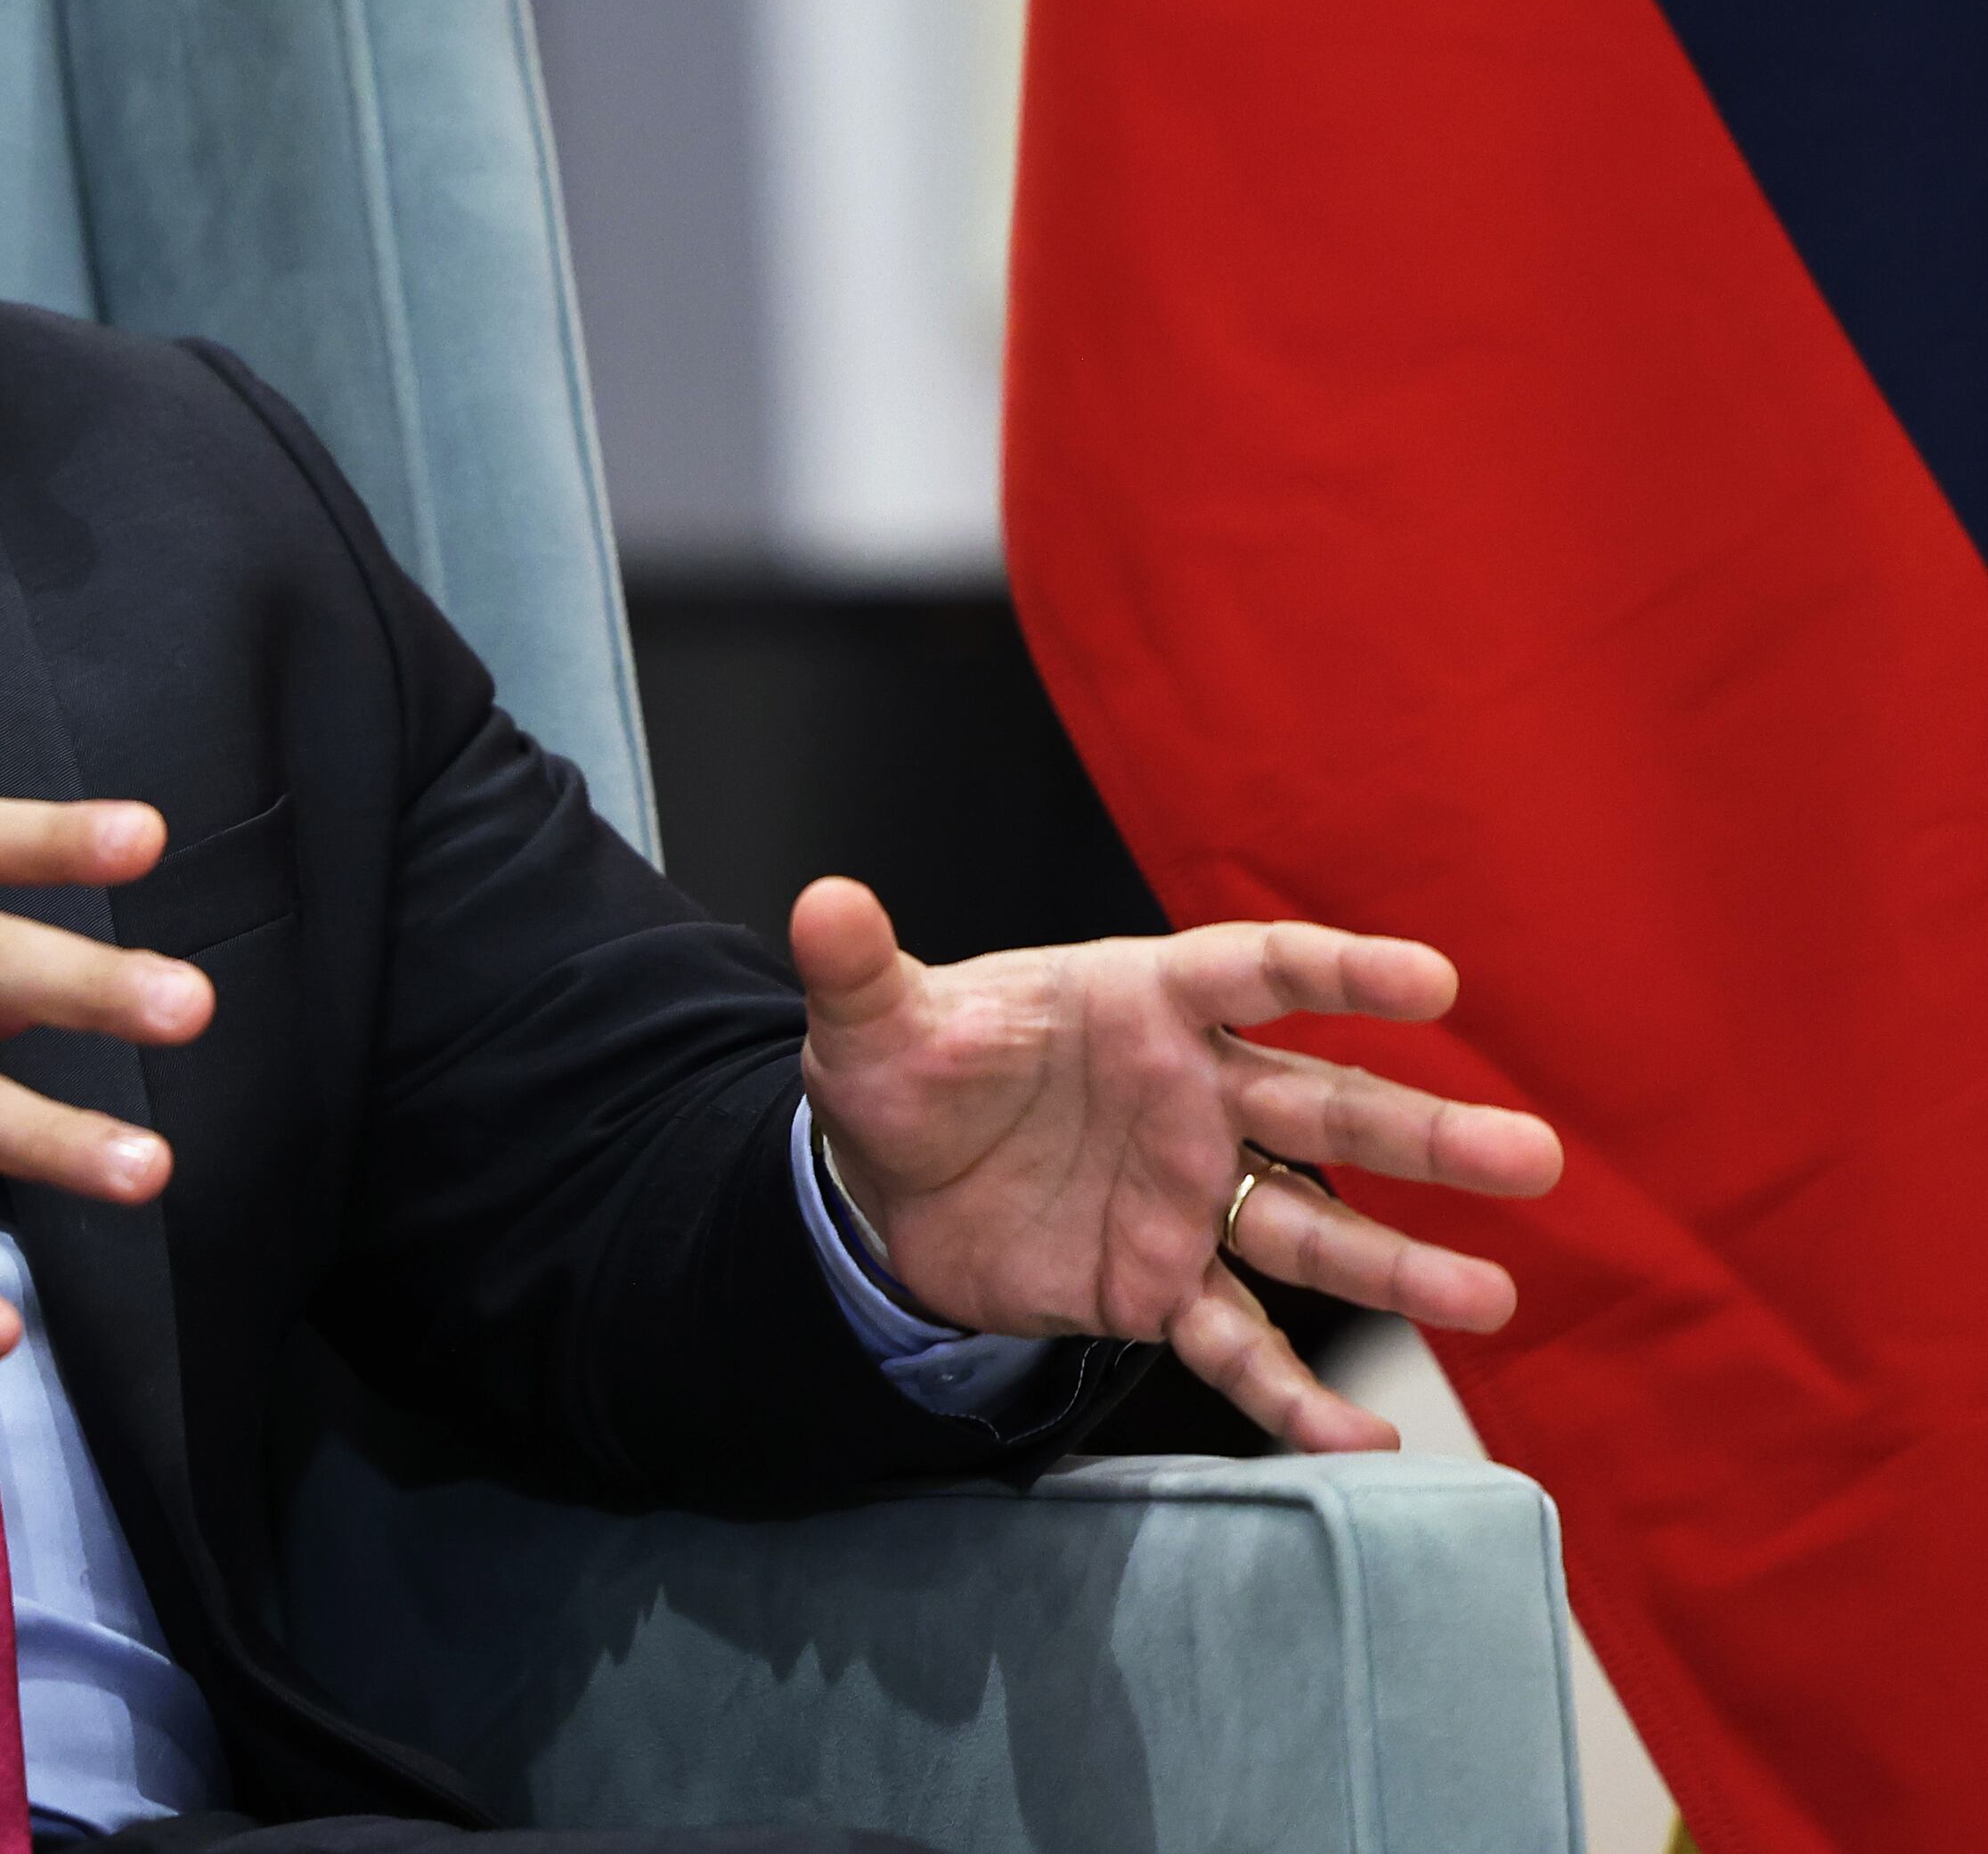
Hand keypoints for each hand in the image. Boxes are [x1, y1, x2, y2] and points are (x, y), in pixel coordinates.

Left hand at [792, 876, 1562, 1450]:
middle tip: (1529, 1155)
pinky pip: (1238, 1342)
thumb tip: (821, 904)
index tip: (1434, 978)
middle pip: (1324, 1109)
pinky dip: (1294, 1398)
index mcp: (1142, 1004)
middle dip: (1424, 1133)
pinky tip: (1363, 1445)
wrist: (886, 1182)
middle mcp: (1192, 1097)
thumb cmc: (908, 1073)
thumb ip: (856, 968)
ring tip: (1493, 1299)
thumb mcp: (869, 1021)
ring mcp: (1191, 1196)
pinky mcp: (1162, 1285)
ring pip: (1313, 1231)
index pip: (1257, 974)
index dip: (1341, 972)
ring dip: (1401, 1268)